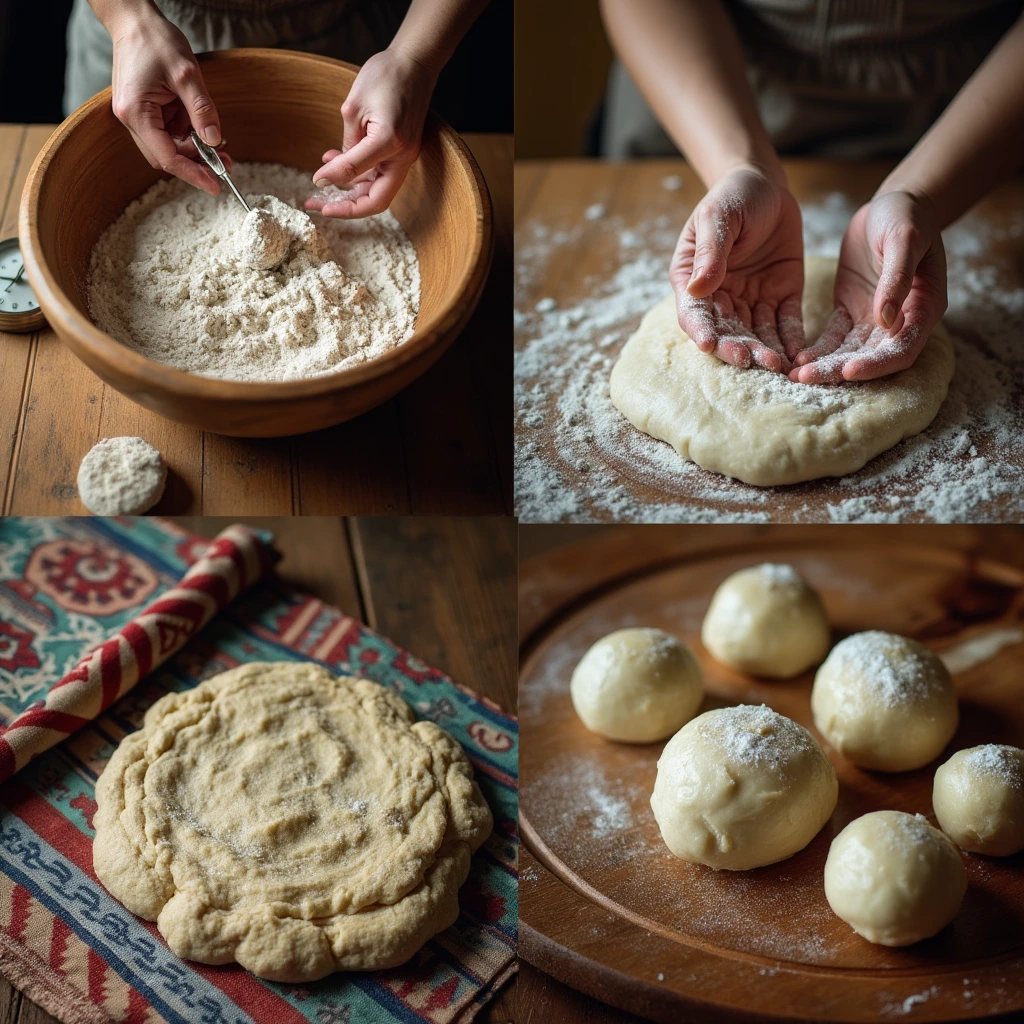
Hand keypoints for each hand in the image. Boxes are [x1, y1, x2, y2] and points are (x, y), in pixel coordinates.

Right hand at [109, 9, 227, 194]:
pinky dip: (189, 133)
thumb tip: (215, 142)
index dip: (193, 174)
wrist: (135, 19)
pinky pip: (170, 131)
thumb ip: (202, 110)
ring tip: (220, 144)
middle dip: (197, 162)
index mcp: (136, 113)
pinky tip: (204, 127)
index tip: (216, 186)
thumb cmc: (155, 40)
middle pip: (167, 156)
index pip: (167, 158)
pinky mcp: (145, 110)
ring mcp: (138, 115)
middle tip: (226, 164)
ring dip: (195, 148)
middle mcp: (132, 119)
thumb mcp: (187, 74)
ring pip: (170, 146)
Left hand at [304, 48, 435, 218]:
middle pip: (376, 200)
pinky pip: (379, 173)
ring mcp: (405, 156)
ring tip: (321, 186)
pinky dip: (358, 175)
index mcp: (389, 143)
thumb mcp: (354, 108)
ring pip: (377, 190)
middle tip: (317, 205)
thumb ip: (345, 147)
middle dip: (346, 207)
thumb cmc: (385, 76)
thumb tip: (329, 177)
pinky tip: (336, 162)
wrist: (414, 62)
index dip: (334, 184)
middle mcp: (402, 156)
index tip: (314, 187)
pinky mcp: (401, 152)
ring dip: (350, 193)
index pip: (356, 175)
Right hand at [672, 166, 804, 373]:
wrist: (767, 185)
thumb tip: (696, 289)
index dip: (700, 330)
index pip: (695, 312)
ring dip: (764, 350)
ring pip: (756, 332)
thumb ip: (710, 252)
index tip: (708, 345)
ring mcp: (752, 299)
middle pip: (726, 330)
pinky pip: (786, 323)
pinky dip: (790, 341)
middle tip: (750, 362)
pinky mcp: (781, 297)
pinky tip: (796, 357)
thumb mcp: (717, 217)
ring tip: (776, 366)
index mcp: (694, 279)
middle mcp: (721, 296)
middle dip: (737, 348)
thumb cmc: (732, 196)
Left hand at [790, 191, 946, 382]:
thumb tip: (886, 320)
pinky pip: (834, 336)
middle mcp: (901, 321)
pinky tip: (797, 359)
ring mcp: (874, 318)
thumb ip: (896, 278)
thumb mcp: (904, 239)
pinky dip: (818, 350)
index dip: (877, 364)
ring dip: (824, 365)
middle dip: (839, 371)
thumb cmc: (907, 216)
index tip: (848, 370)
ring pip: (849, 351)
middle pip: (871, 357)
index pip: (902, 348)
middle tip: (805, 379)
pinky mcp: (851, 310)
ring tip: (794, 375)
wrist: (892, 204)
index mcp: (925, 307)